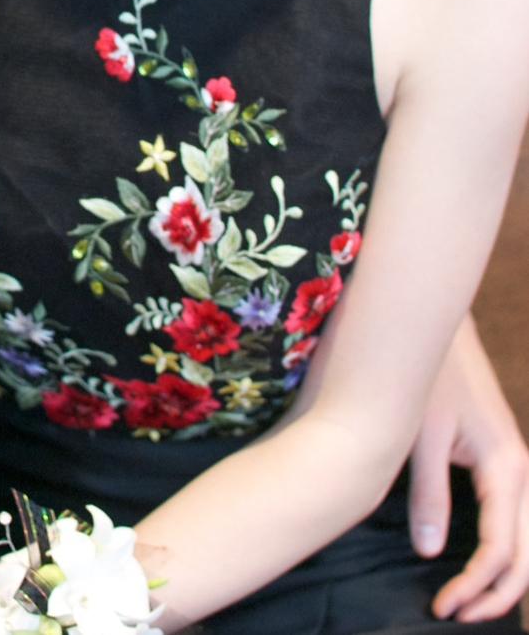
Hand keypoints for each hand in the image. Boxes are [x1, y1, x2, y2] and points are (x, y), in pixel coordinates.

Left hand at [408, 317, 528, 620]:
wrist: (434, 332)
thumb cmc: (425, 377)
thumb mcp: (419, 435)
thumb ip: (428, 493)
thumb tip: (430, 552)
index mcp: (506, 469)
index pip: (500, 549)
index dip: (475, 586)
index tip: (444, 608)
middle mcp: (522, 472)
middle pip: (527, 556)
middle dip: (496, 594)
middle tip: (456, 615)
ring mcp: (517, 466)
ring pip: (527, 541)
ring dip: (504, 577)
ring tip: (468, 602)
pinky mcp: (503, 461)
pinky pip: (515, 519)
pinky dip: (504, 550)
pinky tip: (479, 565)